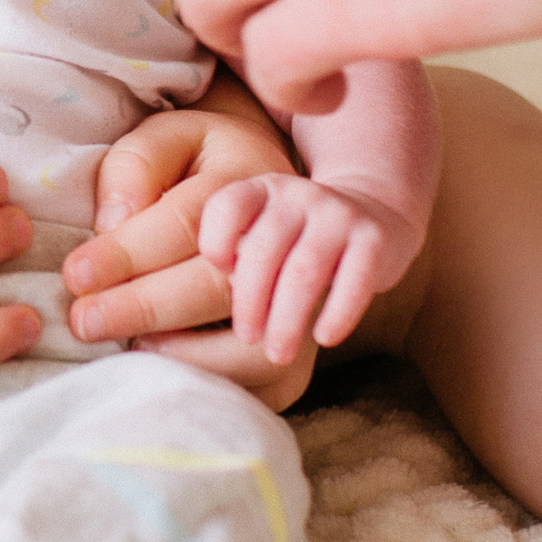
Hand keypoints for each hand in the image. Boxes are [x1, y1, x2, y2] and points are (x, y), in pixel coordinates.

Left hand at [60, 107, 311, 405]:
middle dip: (146, 307)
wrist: (302, 189)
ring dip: (209, 350)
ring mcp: (329, 246)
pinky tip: (225, 370)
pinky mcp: (358, 276)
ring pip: (266, 324)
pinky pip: (323, 334)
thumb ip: (138, 166)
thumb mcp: (172, 139)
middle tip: (87, 323)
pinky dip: (265, 367)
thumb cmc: (214, 165)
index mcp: (242, 174)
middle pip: (218, 279)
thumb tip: (116, 220)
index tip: (77, 277)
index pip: (181, 223)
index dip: (126, 254)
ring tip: (148, 349)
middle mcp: (292, 211)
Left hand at [195, 175, 420, 369]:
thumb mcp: (255, 222)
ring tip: (276, 353)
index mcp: (256, 189)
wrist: (372, 205)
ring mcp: (337, 214)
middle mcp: (295, 195)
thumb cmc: (293, 234)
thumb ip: (219, 250)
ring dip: (287, 318)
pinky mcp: (375, 237)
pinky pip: (356, 278)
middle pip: (263, 250)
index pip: (227, 206)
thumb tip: (166, 316)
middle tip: (245, 338)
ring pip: (305, 271)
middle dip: (249, 302)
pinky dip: (338, 311)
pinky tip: (323, 338)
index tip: (215, 281)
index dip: (215, 243)